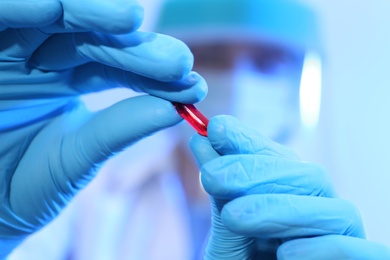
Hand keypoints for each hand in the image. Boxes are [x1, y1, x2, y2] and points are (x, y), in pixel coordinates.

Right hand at [0, 0, 206, 255]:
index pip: (118, 64)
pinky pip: (1, 14)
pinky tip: (54, 8)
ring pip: (51, 14)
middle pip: (93, 35)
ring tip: (131, 19)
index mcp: (72, 77)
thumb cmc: (23, 183)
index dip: (153, 70)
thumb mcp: (78, 156)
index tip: (192, 83)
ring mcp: (11, 46)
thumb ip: (120, 129)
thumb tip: (175, 110)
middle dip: (133, 43)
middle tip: (177, 58)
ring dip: (89, 13)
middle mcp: (45, 55)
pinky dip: (24, 8)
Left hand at [190, 116, 389, 258]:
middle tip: (212, 176)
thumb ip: (221, 191)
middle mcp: (322, 209)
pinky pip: (353, 249)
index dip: (249, 141)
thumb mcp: (227, 228)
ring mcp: (344, 235)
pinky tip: (285, 254)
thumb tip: (200, 141)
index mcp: (295, 195)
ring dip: (280, 209)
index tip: (217, 129)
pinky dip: (321, 247)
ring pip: (334, 209)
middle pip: (309, 176)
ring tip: (232, 217)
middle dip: (257, 172)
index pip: (279, 160)